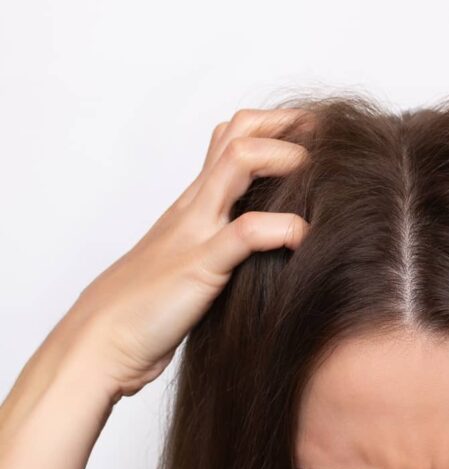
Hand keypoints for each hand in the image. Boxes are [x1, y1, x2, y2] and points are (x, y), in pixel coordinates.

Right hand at [66, 108, 313, 399]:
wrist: (99, 343)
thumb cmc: (147, 310)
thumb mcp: (193, 263)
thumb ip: (224, 245)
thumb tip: (275, 246)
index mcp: (194, 204)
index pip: (232, 139)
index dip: (277, 128)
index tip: (317, 139)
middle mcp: (195, 206)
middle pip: (238, 132)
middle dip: (287, 125)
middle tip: (328, 138)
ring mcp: (196, 231)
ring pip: (238, 161)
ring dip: (287, 158)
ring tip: (324, 175)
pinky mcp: (200, 267)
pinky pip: (246, 232)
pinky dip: (283, 228)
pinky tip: (307, 238)